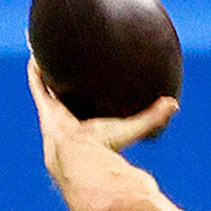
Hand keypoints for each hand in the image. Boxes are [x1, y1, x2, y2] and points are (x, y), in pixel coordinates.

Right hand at [28, 56, 176, 181]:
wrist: (81, 158)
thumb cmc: (107, 147)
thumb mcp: (133, 127)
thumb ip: (153, 117)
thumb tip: (174, 104)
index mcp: (88, 126)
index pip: (89, 108)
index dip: (89, 95)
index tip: (93, 81)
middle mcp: (70, 119)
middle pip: (67, 96)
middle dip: (66, 82)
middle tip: (68, 62)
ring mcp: (55, 114)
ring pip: (50, 89)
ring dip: (49, 72)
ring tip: (48, 52)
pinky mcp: (45, 109)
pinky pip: (38, 86)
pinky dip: (36, 71)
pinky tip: (37, 53)